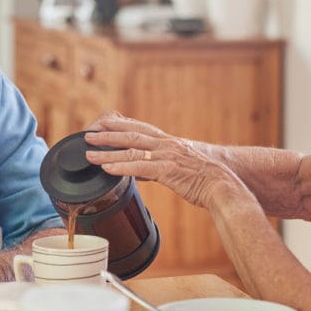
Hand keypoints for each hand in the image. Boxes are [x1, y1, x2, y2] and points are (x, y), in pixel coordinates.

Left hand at [84, 112, 241, 209]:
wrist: (222, 186)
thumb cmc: (203, 180)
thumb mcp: (179, 166)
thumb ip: (158, 165)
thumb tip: (139, 170)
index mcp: (169, 142)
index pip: (140, 128)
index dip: (120, 125)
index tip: (103, 123)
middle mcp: (166, 145)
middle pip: (131, 134)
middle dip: (107, 134)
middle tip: (88, 135)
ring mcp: (167, 156)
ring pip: (131, 150)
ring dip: (108, 152)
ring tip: (89, 154)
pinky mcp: (168, 171)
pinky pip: (140, 168)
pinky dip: (121, 167)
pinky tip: (107, 169)